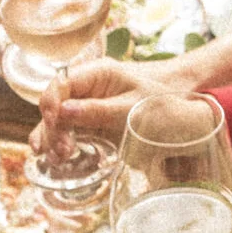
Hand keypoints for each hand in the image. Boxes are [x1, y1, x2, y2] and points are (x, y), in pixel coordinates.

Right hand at [34, 56, 198, 148]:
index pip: (61, 83)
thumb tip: (63, 111)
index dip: (51, 104)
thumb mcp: (131, 108)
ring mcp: (86, 104)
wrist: (180, 108)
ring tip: (58, 160)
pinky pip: (68, 130)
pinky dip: (60, 143)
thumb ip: (98, 110)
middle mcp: (87, 86)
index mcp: (97, 72)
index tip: (54, 125)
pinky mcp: (89, 121)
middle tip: (62, 152)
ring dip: (52, 138)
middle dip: (52, 128)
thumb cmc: (160, 102)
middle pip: (54, 104)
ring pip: (57, 119)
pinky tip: (58, 159)